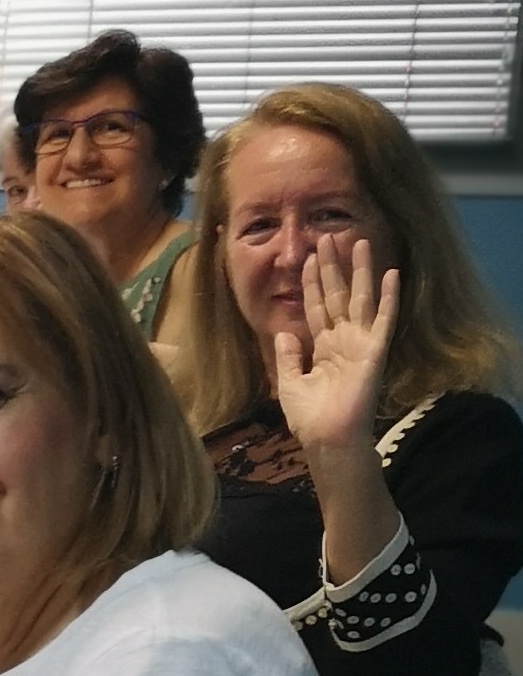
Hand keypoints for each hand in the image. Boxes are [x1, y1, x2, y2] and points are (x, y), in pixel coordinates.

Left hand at [277, 234, 398, 455]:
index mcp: (323, 347)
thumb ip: (288, 356)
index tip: (308, 258)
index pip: (317, 307)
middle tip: (329, 237)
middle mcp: (343, 340)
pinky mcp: (375, 351)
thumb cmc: (310, 417)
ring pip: (360, 299)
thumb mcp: (290, 382)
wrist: (327, 439)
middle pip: (337, 295)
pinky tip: (391, 274)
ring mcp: (361, 344)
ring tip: (360, 242)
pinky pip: (384, 319)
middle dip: (333, 267)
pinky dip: (388, 297)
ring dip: (361, 271)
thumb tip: (284, 332)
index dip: (312, 282)